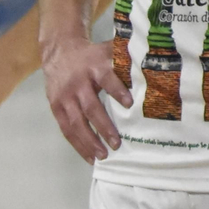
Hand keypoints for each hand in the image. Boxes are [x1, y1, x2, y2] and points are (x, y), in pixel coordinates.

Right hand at [41, 35, 129, 162]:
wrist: (59, 53)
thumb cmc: (90, 56)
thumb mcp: (105, 51)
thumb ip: (124, 59)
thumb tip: (152, 67)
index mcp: (93, 67)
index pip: (106, 78)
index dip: (117, 90)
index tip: (130, 103)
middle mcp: (77, 83)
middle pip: (90, 107)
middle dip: (103, 126)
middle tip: (117, 143)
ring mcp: (65, 97)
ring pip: (76, 123)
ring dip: (90, 141)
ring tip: (103, 156)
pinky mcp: (56, 108)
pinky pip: (66, 129)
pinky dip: (78, 144)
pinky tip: (89, 157)